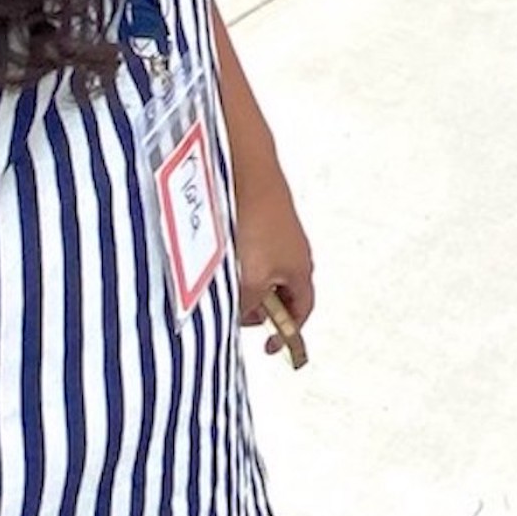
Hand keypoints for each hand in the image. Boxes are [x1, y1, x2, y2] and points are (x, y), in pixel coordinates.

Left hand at [234, 164, 315, 355]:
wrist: (244, 169)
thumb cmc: (255, 220)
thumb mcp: (249, 280)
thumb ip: (247, 305)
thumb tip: (242, 315)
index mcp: (301, 269)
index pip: (301, 311)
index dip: (287, 332)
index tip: (270, 346)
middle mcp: (294, 251)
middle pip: (278, 291)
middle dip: (256, 304)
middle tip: (235, 309)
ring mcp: (276, 232)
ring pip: (260, 270)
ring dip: (241, 281)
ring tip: (220, 278)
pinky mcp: (258, 217)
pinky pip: (247, 249)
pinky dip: (234, 259)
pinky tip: (214, 256)